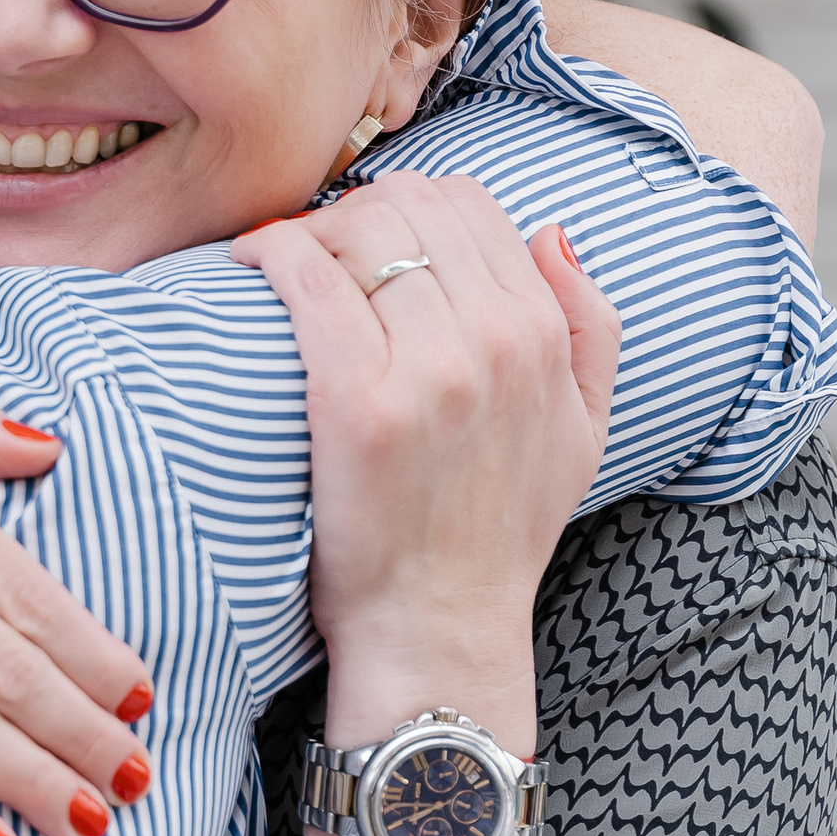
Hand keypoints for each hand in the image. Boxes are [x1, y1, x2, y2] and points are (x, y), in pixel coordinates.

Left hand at [234, 174, 618, 743]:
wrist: (440, 630)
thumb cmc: (498, 534)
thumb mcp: (584, 430)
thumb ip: (588, 324)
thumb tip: (548, 232)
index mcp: (542, 335)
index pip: (468, 206)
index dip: (405, 207)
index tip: (362, 241)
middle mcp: (495, 340)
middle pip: (408, 205)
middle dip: (351, 211)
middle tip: (313, 252)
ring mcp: (428, 371)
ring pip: (357, 229)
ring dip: (308, 230)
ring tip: (278, 267)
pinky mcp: (358, 404)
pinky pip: (307, 279)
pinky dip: (270, 252)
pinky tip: (248, 266)